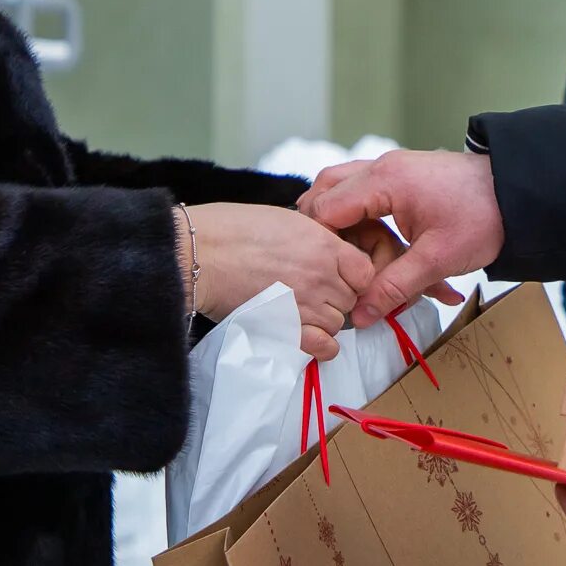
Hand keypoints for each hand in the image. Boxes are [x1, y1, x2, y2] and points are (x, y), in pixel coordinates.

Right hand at [186, 203, 374, 361]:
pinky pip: (324, 347)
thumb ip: (315, 235)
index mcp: (324, 244)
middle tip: (314, 290)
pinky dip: (322, 345)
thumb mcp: (286, 218)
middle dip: (337, 296)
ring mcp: (306, 305)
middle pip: (352, 297)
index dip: (354, 275)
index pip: (365, 270)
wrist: (201, 253)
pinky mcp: (287, 328)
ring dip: (325, 319)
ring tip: (303, 309)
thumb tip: (327, 247)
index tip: (340, 274)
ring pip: (338, 322)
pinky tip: (310, 335)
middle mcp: (322, 276)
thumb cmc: (233, 229)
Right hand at [301, 151, 503, 327]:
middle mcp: (382, 167)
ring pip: (342, 187)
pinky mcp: (403, 176)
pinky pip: (364, 189)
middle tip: (326, 264)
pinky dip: (358, 213)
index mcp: (384, 181)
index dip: (319, 244)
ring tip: (343, 258)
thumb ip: (394, 287)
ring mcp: (391, 167)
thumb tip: (360, 315)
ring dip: (339, 221)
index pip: (325, 209)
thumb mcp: (437, 260)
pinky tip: (366, 244)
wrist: (520, 193)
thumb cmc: (484, 218)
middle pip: (324, 190)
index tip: (323, 273)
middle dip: (321, 229)